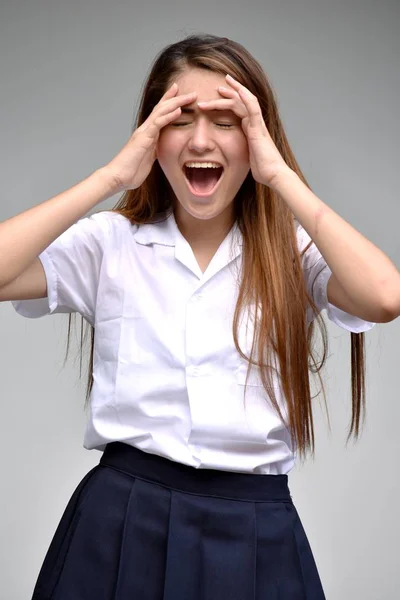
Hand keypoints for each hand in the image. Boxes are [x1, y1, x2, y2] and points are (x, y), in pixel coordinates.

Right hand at [105, 84, 196, 190]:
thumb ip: (153, 152)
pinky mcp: (143, 138)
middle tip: (191, 92)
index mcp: (147, 135)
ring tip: (189, 96)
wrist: (118, 177)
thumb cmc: (131, 171)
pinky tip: (178, 110)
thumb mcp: (147, 160)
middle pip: (162, 108)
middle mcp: (145, 130)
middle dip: (176, 98)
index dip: (170, 104)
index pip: (160, 114)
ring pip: (161, 111)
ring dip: (176, 103)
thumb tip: (159, 151)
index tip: (181, 96)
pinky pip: (158, 123)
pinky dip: (168, 116)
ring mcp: (144, 132)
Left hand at [197, 74, 290, 188]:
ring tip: (220, 86)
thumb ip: (241, 151)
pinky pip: (253, 109)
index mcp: (251, 129)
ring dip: (231, 93)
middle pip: (242, 101)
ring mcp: (257, 124)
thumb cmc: (262, 169)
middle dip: (231, 90)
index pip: (240, 108)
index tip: (221, 92)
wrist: (273, 174)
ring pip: (244, 102)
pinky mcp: (258, 128)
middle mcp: (254, 123)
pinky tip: (238, 90)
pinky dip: (246, 98)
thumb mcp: (246, 157)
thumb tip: (232, 157)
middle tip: (222, 82)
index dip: (232, 99)